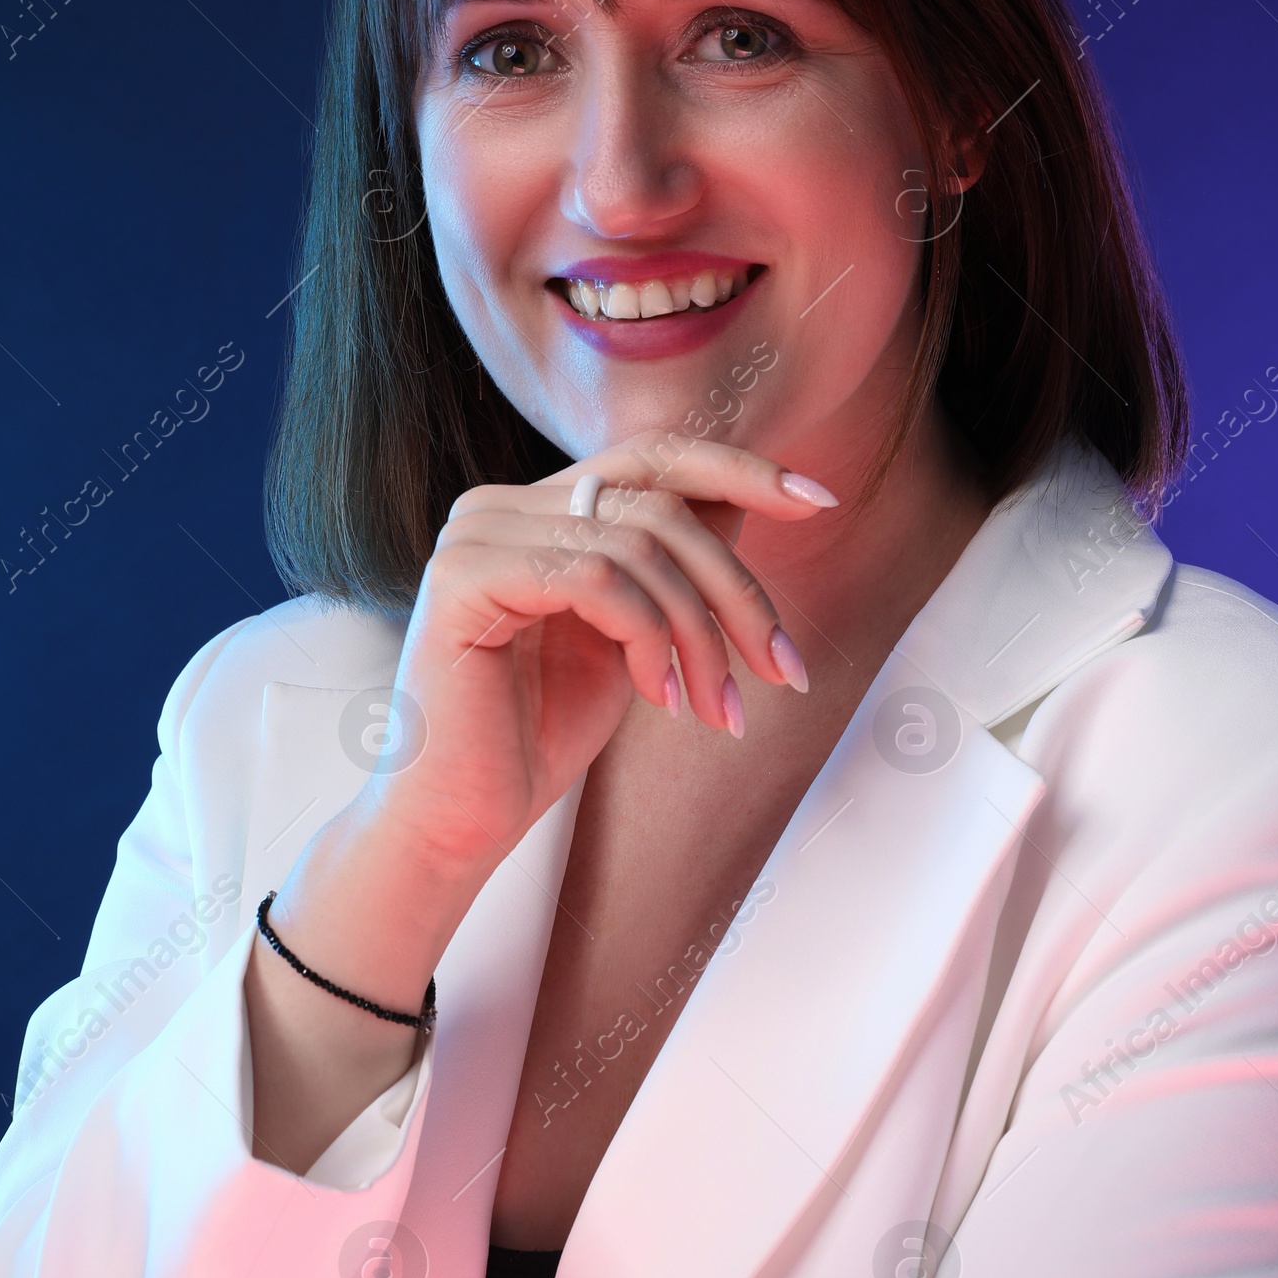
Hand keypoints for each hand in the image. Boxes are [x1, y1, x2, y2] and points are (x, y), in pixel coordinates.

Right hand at [355, 429, 833, 905]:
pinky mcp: (463, 576)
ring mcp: (476, 534)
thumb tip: (749, 502)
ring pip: (640, 545)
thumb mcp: (632, 638)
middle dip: (738, 589)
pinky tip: (660, 699)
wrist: (460, 820)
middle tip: (783, 669)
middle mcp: (500, 505)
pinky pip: (596, 579)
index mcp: (536, 509)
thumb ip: (671, 567)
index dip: (740, 469)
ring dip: (702, 635)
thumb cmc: (539, 735)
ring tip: (719, 709)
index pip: (652, 457)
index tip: (817, 500)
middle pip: (661, 503)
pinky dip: (648, 639)